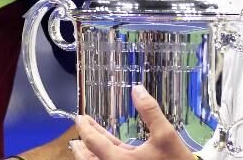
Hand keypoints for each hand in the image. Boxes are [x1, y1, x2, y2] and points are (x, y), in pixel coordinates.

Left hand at [69, 85, 194, 159]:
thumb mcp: (165, 135)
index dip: (85, 128)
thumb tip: (137, 90)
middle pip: (91, 158)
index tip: (79, 118)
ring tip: (85, 143)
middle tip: (77, 134)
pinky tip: (111, 148)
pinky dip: (107, 155)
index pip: (94, 143)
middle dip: (82, 146)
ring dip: (92, 152)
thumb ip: (150, 111)